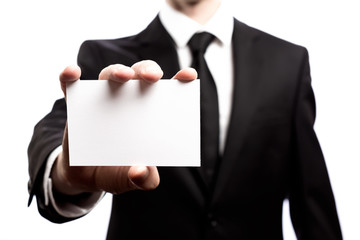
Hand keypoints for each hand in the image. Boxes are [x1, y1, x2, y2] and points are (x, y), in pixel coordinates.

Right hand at [52, 60, 196, 194]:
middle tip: (152, 78)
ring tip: (123, 77)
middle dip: (148, 70)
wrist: (85, 175)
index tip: (189, 76)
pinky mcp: (77, 103)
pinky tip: (72, 74)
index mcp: (149, 113)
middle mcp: (128, 100)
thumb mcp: (129, 179)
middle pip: (140, 75)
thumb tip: (142, 172)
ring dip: (117, 71)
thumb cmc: (115, 171)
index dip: (180, 81)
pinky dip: (70, 77)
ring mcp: (102, 99)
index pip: (167, 91)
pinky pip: (72, 86)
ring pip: (110, 74)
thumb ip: (141, 179)